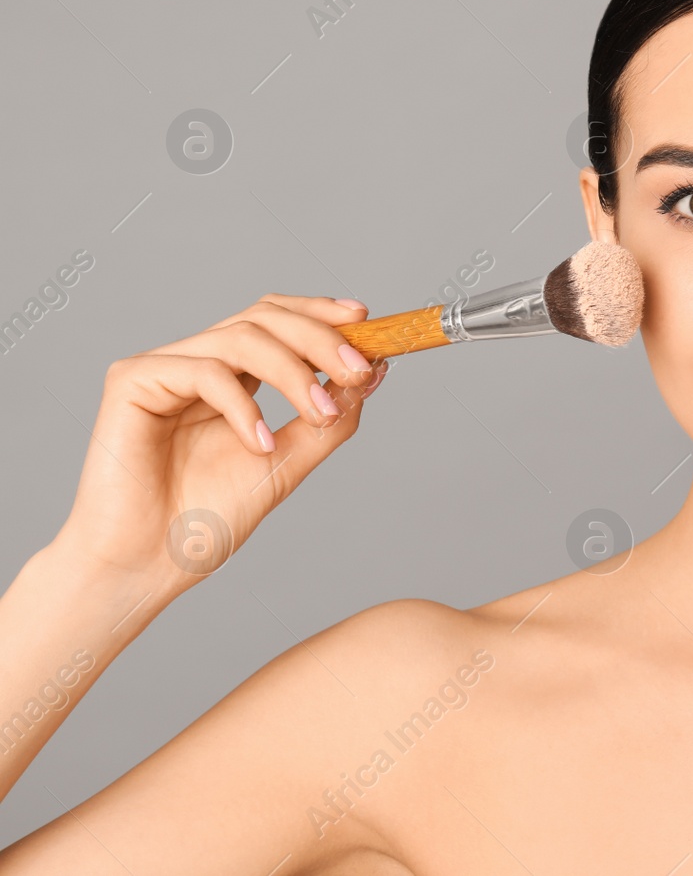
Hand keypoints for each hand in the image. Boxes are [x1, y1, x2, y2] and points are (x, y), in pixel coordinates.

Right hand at [52, 294, 386, 602]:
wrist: (149, 564)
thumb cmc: (207, 518)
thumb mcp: (289, 462)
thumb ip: (331, 418)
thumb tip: (375, 372)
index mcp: (231, 377)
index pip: (277, 322)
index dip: (321, 314)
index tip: (366, 320)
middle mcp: (197, 364)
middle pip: (264, 318)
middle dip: (320, 338)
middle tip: (357, 368)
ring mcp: (163, 369)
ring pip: (241, 337)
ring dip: (294, 372)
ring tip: (320, 413)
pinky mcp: (132, 381)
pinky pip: (204, 371)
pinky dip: (244, 405)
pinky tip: (260, 444)